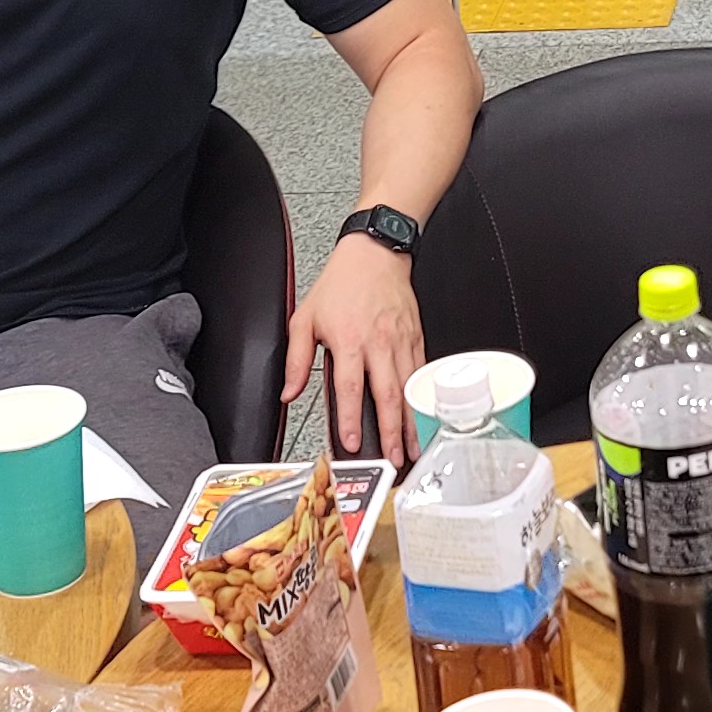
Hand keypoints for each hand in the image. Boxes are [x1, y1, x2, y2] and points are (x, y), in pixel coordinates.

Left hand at [288, 231, 424, 462]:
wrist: (375, 253)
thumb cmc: (341, 284)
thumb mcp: (305, 318)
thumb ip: (296, 359)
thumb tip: (288, 393)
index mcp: (349, 340)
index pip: (350, 388)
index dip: (351, 418)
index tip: (352, 442)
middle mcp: (378, 343)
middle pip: (387, 395)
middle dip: (391, 432)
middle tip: (395, 458)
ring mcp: (401, 341)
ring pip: (408, 389)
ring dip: (411, 422)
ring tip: (413, 447)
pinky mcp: (416, 337)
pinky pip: (420, 373)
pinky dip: (422, 398)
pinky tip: (424, 416)